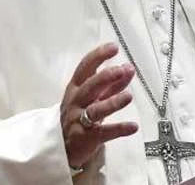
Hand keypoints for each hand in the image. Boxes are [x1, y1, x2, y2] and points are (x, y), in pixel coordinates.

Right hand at [61, 43, 137, 168]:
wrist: (61, 146)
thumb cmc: (79, 115)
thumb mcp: (94, 97)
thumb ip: (112, 84)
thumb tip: (128, 68)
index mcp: (76, 88)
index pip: (85, 68)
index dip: (98, 56)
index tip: (113, 47)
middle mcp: (76, 101)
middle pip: (90, 86)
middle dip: (105, 77)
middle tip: (121, 69)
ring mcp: (79, 120)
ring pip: (96, 109)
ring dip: (113, 102)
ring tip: (128, 96)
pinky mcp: (86, 138)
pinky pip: (103, 132)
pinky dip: (119, 129)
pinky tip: (133, 126)